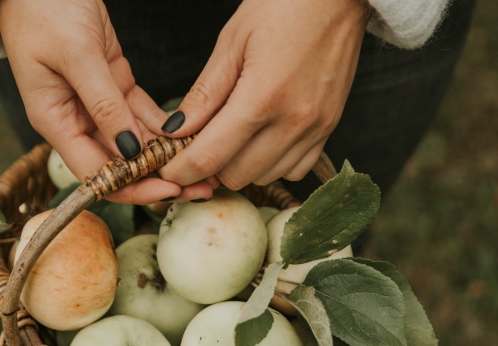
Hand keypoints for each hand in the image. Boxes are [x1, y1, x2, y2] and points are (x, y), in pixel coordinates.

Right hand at [0, 0, 213, 203]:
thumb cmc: (44, 11)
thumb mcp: (76, 55)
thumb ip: (103, 105)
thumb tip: (130, 152)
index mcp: (57, 123)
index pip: (97, 174)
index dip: (133, 188)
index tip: (170, 190)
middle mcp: (78, 122)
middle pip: (121, 166)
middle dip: (159, 179)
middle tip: (200, 186)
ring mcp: (99, 107)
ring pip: (137, 145)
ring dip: (168, 157)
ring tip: (206, 165)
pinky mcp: (116, 88)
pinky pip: (143, 117)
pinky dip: (165, 128)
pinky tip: (192, 136)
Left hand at [158, 0, 368, 189]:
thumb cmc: (283, 6)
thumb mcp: (232, 42)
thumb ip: (204, 94)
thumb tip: (176, 130)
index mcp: (262, 97)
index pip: (210, 157)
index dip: (182, 170)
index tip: (169, 170)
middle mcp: (292, 121)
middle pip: (236, 176)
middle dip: (211, 166)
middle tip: (201, 144)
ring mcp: (315, 128)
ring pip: (264, 177)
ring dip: (241, 165)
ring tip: (234, 136)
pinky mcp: (329, 129)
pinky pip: (294, 170)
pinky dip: (272, 163)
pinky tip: (263, 138)